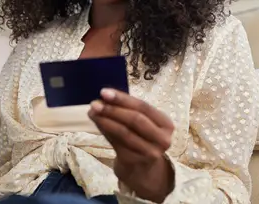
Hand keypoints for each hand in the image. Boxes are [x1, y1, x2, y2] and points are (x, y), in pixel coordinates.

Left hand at [88, 88, 174, 202]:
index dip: (123, 99)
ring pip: (124, 132)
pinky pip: (117, 143)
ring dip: (105, 120)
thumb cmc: (141, 138)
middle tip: (95, 103)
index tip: (104, 92)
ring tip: (92, 112)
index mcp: (166, 124)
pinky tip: (97, 123)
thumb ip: (125, 110)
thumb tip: (101, 100)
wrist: (143, 168)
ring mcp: (149, 152)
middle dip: (113, 109)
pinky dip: (105, 131)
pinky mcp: (135, 161)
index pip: (143, 107)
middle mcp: (162, 139)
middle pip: (135, 119)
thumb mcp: (141, 123)